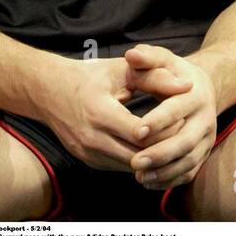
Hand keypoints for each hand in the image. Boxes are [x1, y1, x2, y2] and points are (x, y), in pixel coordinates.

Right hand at [39, 56, 189, 170]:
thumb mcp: (122, 69)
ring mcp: (87, 153)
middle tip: (185, 135)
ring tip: (173, 142)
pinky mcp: (87, 160)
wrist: (48, 91)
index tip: (184, 118)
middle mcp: (91, 138)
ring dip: (153, 158)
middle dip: (164, 148)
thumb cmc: (90, 76)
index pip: (142, 134)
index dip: (166, 129)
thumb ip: (155, 77)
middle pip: (138, 155)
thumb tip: (187, 86)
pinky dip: (139, 160)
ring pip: (130, 166)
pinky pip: (119, 166)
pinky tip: (154, 148)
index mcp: (100, 113)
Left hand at [123, 44, 218, 190]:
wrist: (201, 87)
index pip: (178, 109)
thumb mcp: (163, 59)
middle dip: (160, 153)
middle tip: (134, 161)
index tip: (137, 131)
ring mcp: (207, 139)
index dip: (158, 120)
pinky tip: (148, 181)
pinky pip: (189, 172)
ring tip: (138, 176)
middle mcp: (206, 119)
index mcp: (196, 94)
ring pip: (188, 161)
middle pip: (186, 141)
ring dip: (164, 172)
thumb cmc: (174, 72)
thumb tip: (132, 55)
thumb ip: (148, 57)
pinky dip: (169, 180)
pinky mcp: (203, 153)